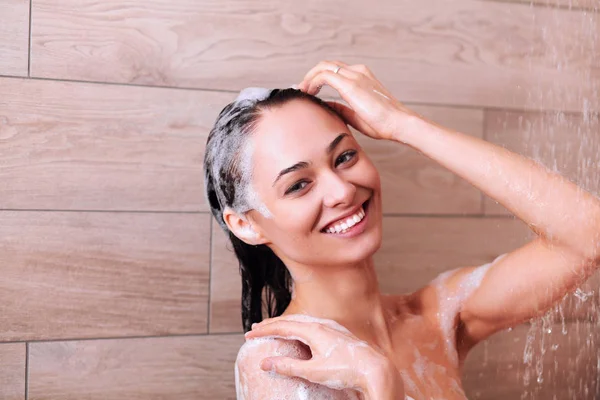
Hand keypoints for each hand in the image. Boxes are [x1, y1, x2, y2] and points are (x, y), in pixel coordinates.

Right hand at [245, 314, 404, 399]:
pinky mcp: (338, 334)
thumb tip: (265, 363)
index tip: (249, 334)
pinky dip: (299, 327)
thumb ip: (288, 366)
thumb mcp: (313, 371)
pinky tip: (301, 333)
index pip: (282, 326)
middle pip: (291, 321)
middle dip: (272, 325)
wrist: (374, 369)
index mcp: (313, 330)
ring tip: (275, 329)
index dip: (264, 330)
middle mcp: (322, 324)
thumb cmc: (345, 370)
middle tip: (256, 328)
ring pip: (302, 322)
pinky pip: (312, 325)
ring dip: (286, 325)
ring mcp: (331, 328)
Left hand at [297, 60, 422, 141]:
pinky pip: (324, 75)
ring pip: (324, 66)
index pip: (336, 71)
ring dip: (309, 77)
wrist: (398, 122)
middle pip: (328, 65)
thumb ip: (340, 108)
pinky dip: (312, 81)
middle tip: (302, 89)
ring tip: (302, 90)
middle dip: (311, 75)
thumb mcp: (355, 115)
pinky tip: (308, 92)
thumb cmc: (383, 123)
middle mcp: (358, 72)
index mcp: (362, 77)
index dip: (319, 78)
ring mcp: (355, 75)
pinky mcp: (350, 83)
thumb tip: (325, 105)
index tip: (309, 90)